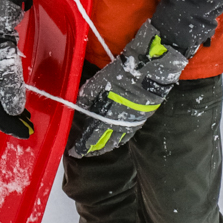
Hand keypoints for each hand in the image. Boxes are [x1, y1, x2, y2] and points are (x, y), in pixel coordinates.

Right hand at [0, 0, 32, 137]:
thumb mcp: (3, 57)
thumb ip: (9, 83)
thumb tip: (13, 109)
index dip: (5, 121)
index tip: (22, 132)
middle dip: (9, 116)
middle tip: (27, 127)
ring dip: (11, 104)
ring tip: (24, 115)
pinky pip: (3, 77)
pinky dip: (11, 89)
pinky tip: (17, 91)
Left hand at [68, 22, 188, 156]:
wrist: (149, 70)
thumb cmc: (120, 76)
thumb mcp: (97, 84)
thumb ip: (87, 99)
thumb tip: (80, 107)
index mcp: (106, 119)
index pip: (91, 139)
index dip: (82, 147)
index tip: (74, 152)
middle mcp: (119, 126)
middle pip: (105, 144)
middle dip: (94, 149)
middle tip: (86, 152)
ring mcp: (132, 123)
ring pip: (118, 141)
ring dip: (108, 146)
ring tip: (101, 147)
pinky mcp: (142, 118)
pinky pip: (128, 134)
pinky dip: (120, 138)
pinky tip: (117, 136)